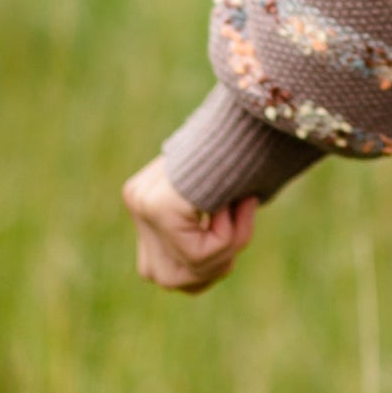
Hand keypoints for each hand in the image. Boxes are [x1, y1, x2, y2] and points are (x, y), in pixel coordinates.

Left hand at [122, 154, 260, 293]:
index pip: (164, 270)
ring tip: (244, 208)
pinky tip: (240, 200)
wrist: (254, 114)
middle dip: (214, 268)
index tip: (238, 223)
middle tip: (242, 226)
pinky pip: (198, 253)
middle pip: (168, 279)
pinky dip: (230, 236)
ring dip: (226, 251)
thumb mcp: (224, 195)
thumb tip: (201, 274)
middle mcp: (137, 201)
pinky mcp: (158, 206)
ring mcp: (143, 204)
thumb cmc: (248, 151)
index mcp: (146, 198)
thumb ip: (203, 230)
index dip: (208, 267)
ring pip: (182, 274)